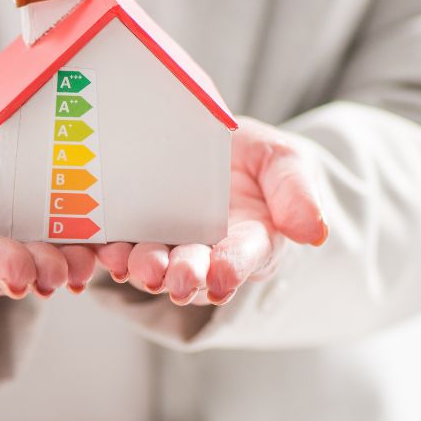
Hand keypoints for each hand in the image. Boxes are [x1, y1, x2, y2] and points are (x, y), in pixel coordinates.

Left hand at [94, 117, 327, 305]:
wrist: (209, 140)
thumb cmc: (254, 157)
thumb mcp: (284, 161)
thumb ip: (297, 193)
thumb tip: (315, 233)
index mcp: (249, 240)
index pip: (242, 258)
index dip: (232, 268)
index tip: (222, 275)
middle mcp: (206, 251)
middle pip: (195, 270)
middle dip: (185, 276)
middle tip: (175, 280)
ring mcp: (166, 244)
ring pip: (155, 264)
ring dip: (144, 269)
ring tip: (136, 267)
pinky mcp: (131, 232)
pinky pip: (120, 245)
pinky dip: (111, 251)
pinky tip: (105, 250)